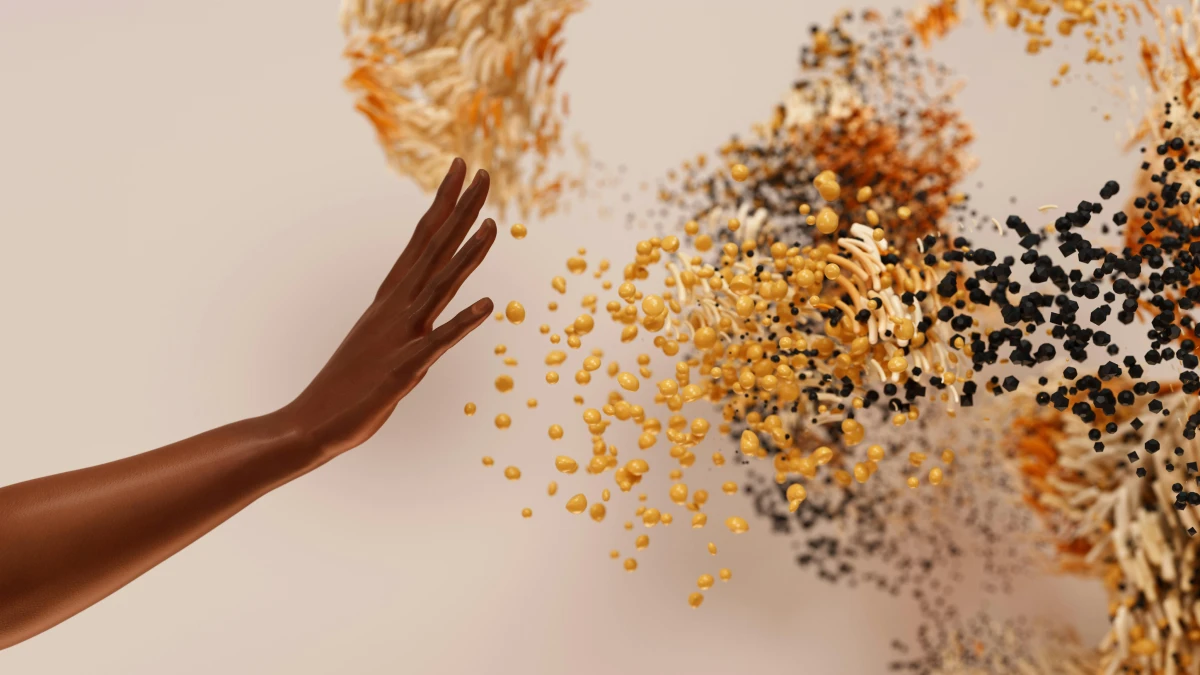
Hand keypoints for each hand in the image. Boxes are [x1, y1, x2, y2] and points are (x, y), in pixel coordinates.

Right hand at [276, 158, 494, 458]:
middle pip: (433, 249)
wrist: (309, 424)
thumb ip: (401, 316)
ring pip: (438, 287)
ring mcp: (399, 335)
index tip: (463, 167)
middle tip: (483, 170)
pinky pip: (438, 342)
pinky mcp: (403, 369)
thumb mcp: (381, 339)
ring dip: (466, 256)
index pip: (422, 238)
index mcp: (391, 298)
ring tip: (494, 226)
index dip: (444, 202)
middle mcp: (395, 308)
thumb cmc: (349, 385)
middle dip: (460, 210)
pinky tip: (488, 306)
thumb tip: (419, 300)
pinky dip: (462, 323)